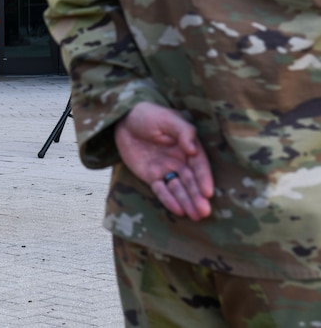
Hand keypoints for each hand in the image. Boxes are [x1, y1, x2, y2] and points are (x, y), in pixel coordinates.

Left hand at [114, 102, 213, 220]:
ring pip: (179, 188)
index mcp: (188, 146)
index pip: (199, 165)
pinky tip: (178, 210)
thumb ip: (183, 132)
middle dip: (198, 196)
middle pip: (191, 181)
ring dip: (187, 202)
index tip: (208, 192)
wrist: (123, 120)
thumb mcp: (167, 119)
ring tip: (196, 216)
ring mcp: (166, 169)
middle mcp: (180, 160)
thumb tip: (193, 149)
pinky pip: (161, 190)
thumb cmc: (148, 115)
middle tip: (204, 212)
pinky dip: (169, 200)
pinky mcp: (152, 176)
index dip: (204, 178)